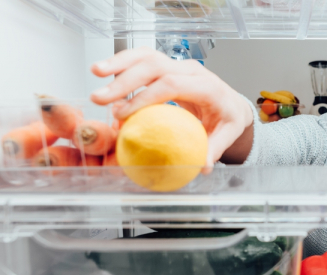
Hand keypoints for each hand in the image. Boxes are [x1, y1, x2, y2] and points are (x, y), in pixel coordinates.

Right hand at [90, 47, 253, 168]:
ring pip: (147, 55)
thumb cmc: (227, 119)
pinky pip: (143, 59)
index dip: (145, 97)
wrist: (231, 103)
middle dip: (125, 80)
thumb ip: (214, 149)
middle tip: (101, 98)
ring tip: (95, 72)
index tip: (124, 114)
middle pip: (155, 66)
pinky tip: (104, 71)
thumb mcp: (227, 135)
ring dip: (119, 63)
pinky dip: (123, 62)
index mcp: (207, 86)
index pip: (172, 85)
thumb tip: (202, 166)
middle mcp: (191, 70)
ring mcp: (178, 65)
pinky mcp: (168, 66)